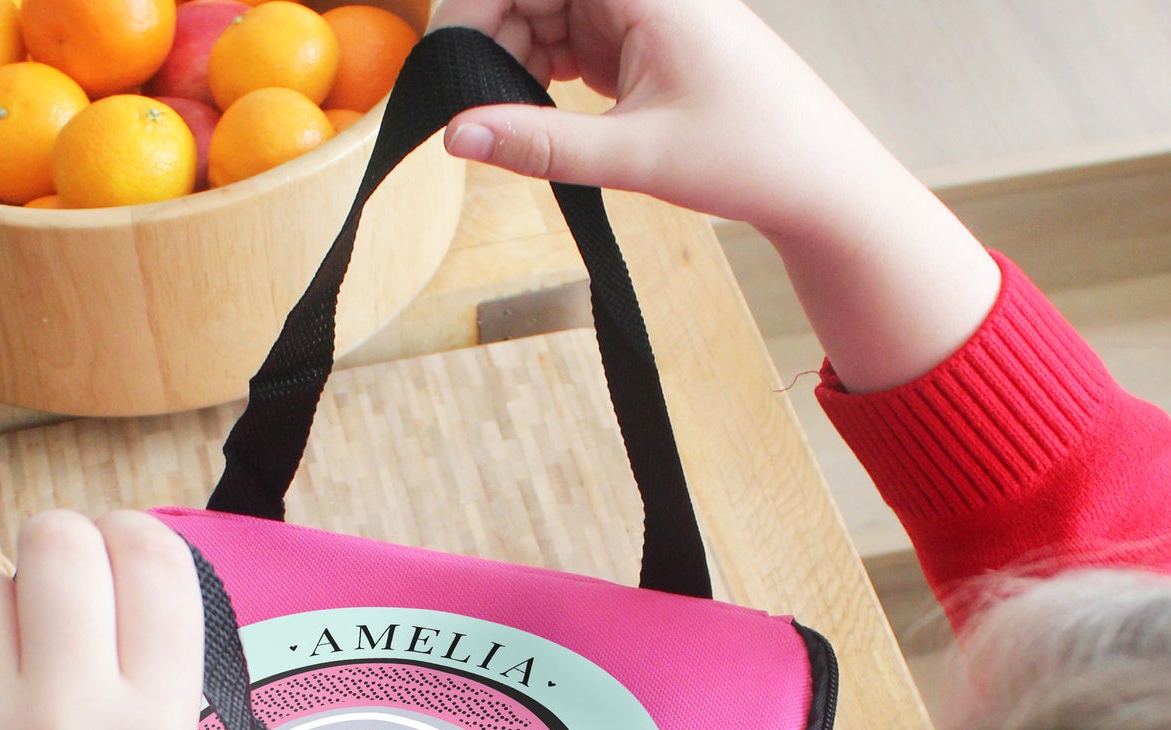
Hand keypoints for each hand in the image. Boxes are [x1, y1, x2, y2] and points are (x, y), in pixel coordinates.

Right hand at [431, 0, 1002, 391]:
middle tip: (470, 114)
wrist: (815, 178)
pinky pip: (566, 39)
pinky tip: (539, 118)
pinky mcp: (636, 38)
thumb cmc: (750, 155)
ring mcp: (637, 8)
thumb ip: (539, 145)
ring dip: (513, 63)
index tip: (447, 73)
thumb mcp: (635, 157)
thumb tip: (454, 136)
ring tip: (513, 127)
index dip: (475, 10)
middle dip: (489, 40)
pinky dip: (541, 76)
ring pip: (542, 13)